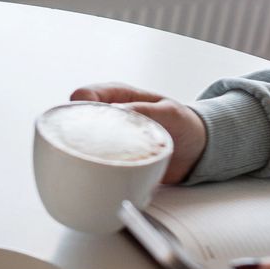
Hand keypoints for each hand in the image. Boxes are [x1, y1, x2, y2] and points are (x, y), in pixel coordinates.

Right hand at [70, 83, 205, 183]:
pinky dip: (94, 169)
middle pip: (75, 120)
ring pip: (81, 144)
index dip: (78, 104)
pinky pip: (96, 164)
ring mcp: (108, 139)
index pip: (85, 95)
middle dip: (73, 130)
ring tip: (88, 160)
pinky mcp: (112, 160)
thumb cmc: (183, 124)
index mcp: (117, 97)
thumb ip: (144, 110)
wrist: (196, 150)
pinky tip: (98, 173)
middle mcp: (107, 117)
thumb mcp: (168, 112)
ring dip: (81, 152)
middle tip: (81, 142)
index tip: (81, 115)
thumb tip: (116, 111)